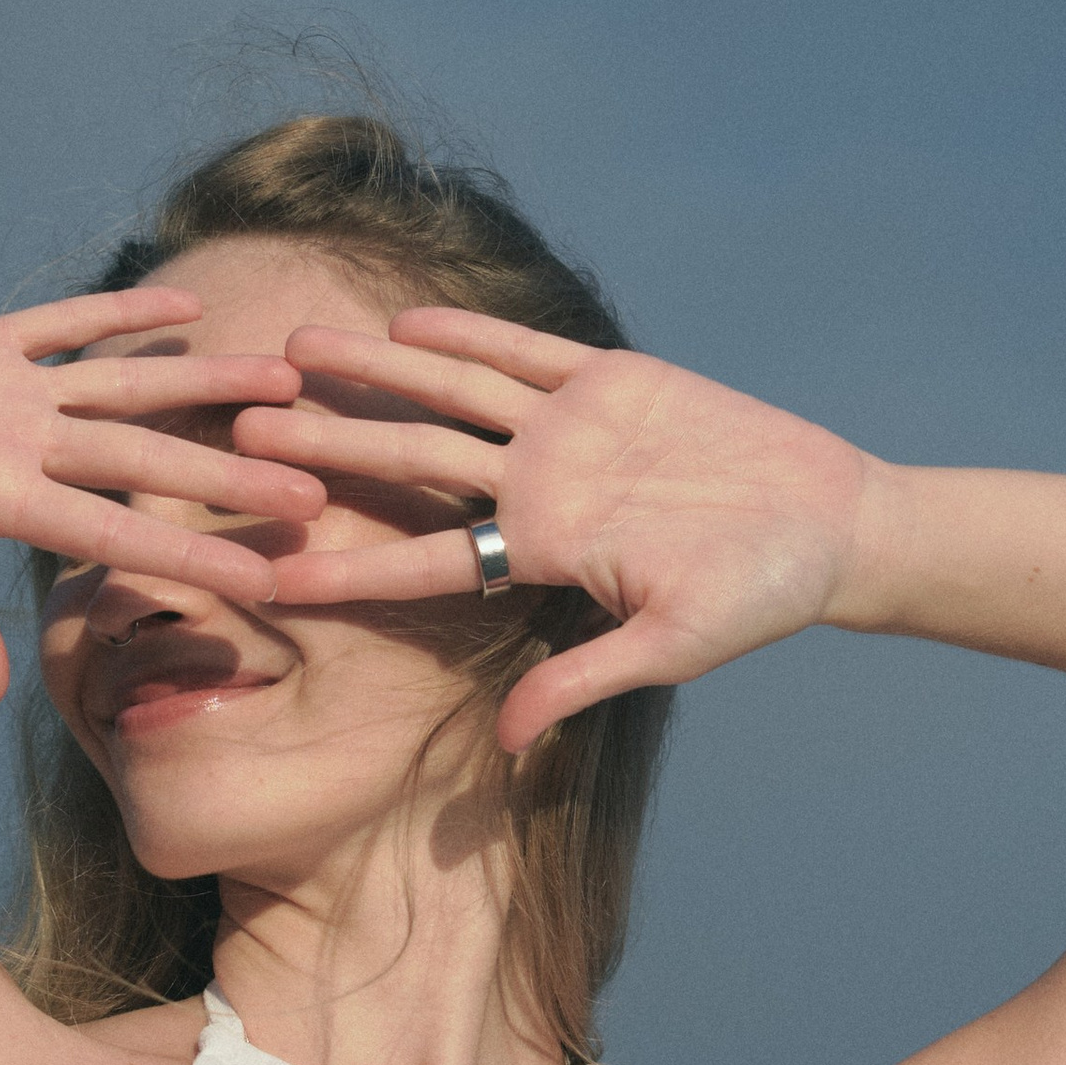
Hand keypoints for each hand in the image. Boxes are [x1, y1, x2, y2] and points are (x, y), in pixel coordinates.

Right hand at [0, 290, 322, 705]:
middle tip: (324, 483)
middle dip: (232, 470)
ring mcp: (2, 396)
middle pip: (147, 456)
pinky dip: (118, 311)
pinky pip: (59, 323)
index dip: (200, 548)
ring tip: (286, 373)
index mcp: (1, 501)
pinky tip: (187, 305)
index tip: (279, 570)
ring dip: (203, 379)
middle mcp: (19, 448)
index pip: (119, 528)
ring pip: (124, 383)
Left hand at [233, 307, 871, 749]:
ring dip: (375, 374)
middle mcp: (535, 488)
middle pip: (410, 464)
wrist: (825, 525)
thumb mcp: (669, 647)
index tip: (272, 576)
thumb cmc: (753, 598)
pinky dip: (468, 337)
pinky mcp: (608, 379)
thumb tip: (505, 742)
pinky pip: (523, 354)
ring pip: (449, 398)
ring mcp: (566, 431)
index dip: (351, 567)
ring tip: (293, 350)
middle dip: (329, 448)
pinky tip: (403, 323)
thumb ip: (581, 682)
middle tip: (240, 433)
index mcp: (538, 554)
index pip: (425, 563)